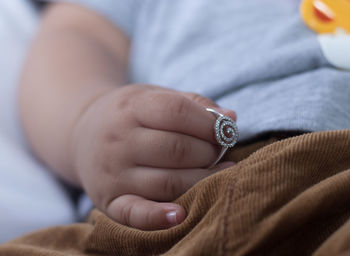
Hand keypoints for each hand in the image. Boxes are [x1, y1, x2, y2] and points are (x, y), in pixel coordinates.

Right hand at [71, 84, 235, 229]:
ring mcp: (113, 173)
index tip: (226, 130)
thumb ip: (192, 104)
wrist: (82, 133)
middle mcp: (119, 141)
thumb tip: (231, 119)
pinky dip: (157, 218)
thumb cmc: (129, 114)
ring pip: (168, 182)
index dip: (209, 124)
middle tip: (220, 152)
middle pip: (178, 149)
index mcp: (131, 108)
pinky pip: (134, 213)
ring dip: (202, 180)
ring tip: (219, 172)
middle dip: (210, 152)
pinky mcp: (109, 200)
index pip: (177, 112)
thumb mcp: (153, 96)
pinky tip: (181, 215)